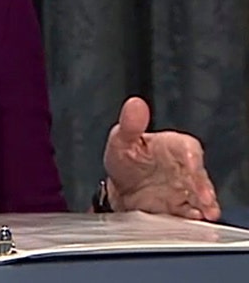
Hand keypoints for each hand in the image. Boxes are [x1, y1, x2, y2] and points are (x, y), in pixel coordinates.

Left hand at [103, 96, 220, 220]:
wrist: (118, 189)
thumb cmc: (125, 159)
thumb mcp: (121, 139)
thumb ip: (130, 124)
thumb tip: (134, 104)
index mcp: (172, 146)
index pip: (188, 147)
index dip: (192, 157)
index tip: (192, 165)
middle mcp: (183, 168)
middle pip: (199, 175)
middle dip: (203, 186)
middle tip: (204, 198)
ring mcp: (184, 189)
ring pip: (200, 196)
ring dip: (205, 204)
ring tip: (206, 212)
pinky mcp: (180, 207)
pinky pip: (190, 212)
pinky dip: (192, 216)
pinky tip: (192, 219)